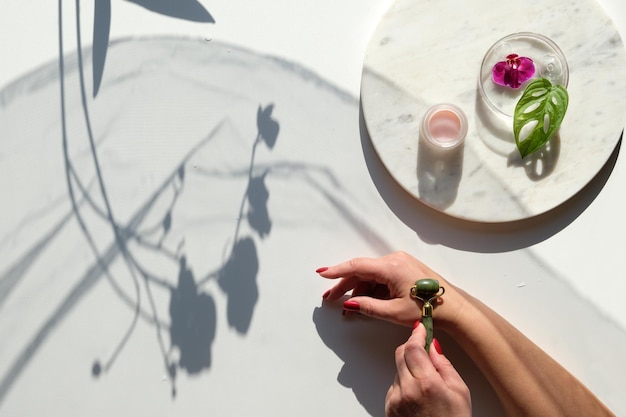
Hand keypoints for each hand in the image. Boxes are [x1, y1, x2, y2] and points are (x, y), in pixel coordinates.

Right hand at [317, 251, 454, 326]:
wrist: (454, 308)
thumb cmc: (428, 309)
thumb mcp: (394, 312)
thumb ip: (368, 307)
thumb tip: (348, 304)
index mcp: (391, 267)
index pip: (357, 266)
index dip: (337, 271)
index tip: (322, 274)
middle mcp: (394, 260)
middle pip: (362, 271)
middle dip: (344, 284)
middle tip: (329, 297)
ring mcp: (400, 263)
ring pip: (370, 275)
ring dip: (357, 289)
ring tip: (345, 306)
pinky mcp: (404, 270)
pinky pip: (381, 277)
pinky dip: (370, 289)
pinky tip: (362, 302)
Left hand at [385, 323, 470, 416]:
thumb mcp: (459, 391)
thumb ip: (444, 364)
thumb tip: (433, 346)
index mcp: (427, 384)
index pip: (413, 347)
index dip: (416, 334)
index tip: (420, 328)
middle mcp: (407, 390)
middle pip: (401, 354)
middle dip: (412, 348)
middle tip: (424, 350)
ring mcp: (395, 400)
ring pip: (398, 370)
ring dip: (409, 368)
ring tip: (427, 385)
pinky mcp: (389, 408)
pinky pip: (394, 386)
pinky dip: (404, 384)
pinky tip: (419, 397)